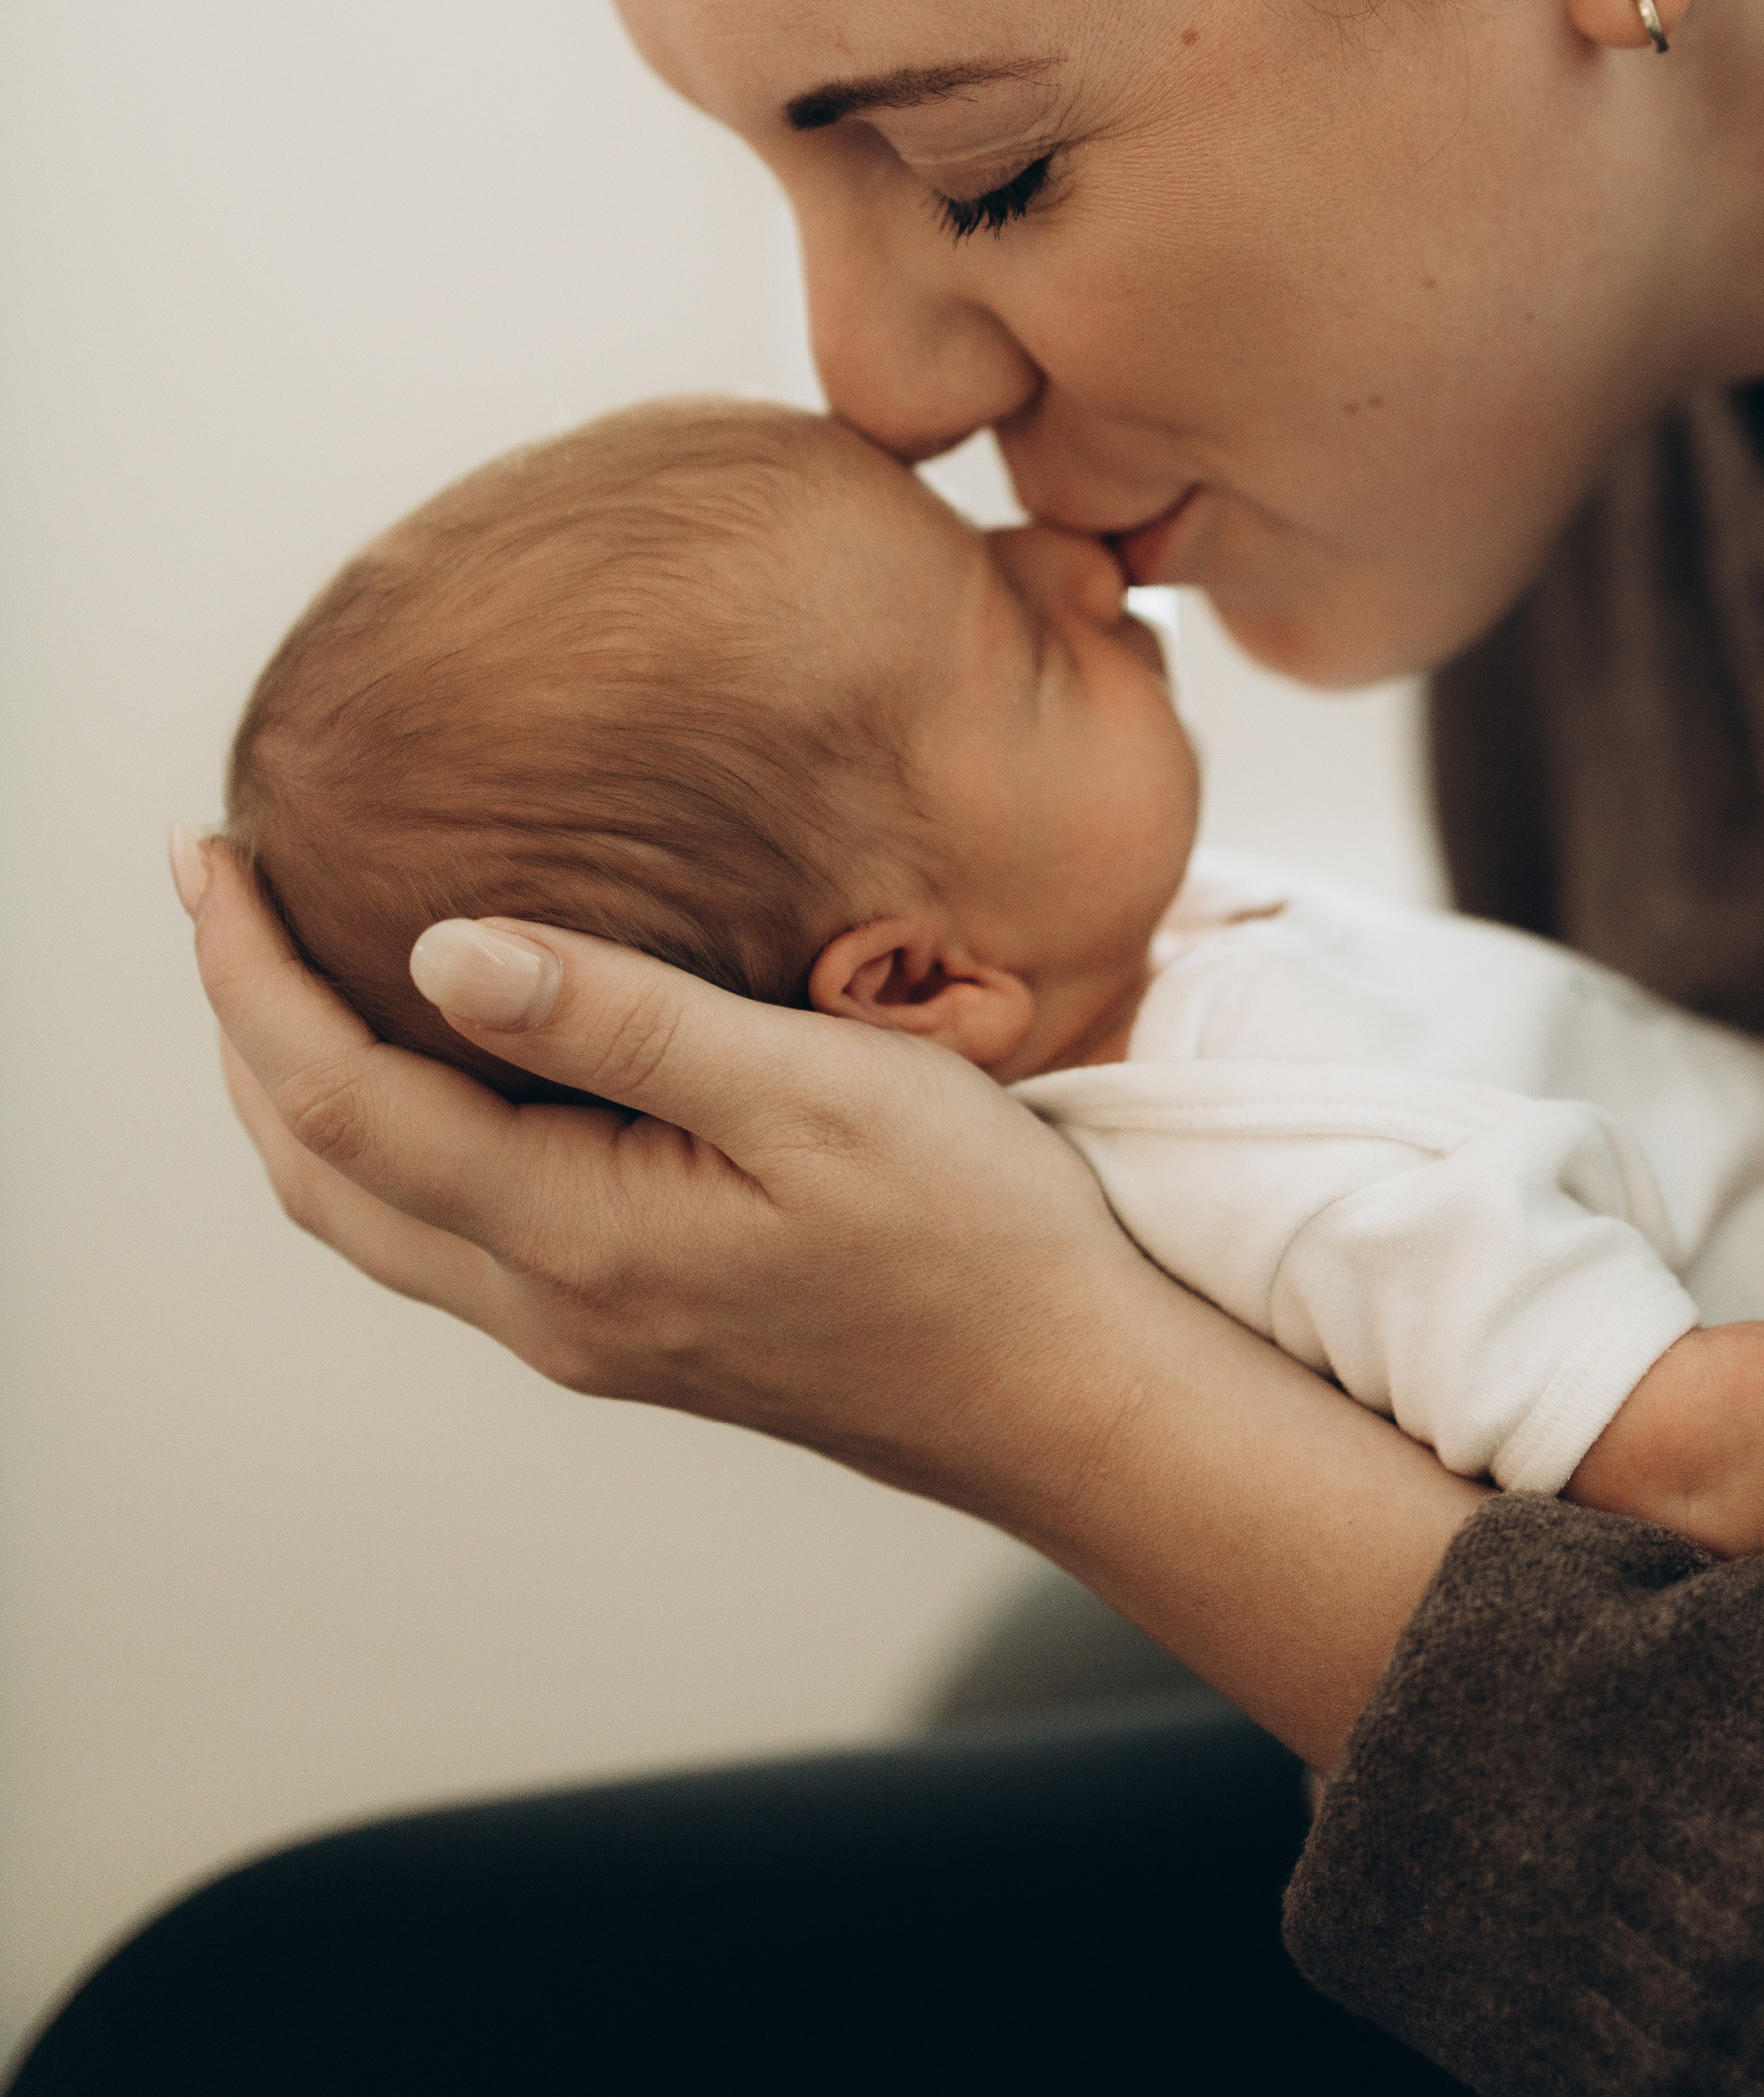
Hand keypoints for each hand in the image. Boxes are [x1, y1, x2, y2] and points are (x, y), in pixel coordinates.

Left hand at [179, 836, 1478, 1758]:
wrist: (1066, 1395)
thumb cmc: (971, 1233)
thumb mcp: (810, 1091)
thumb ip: (624, 1019)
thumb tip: (443, 948)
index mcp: (578, 1236)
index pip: (343, 1098)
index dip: (250, 977)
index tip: (208, 856)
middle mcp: (555, 1303)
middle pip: (324, 1168)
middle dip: (244, 1029)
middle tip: (216, 891)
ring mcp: (591, 1327)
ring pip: (376, 1213)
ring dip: (302, 1088)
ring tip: (284, 967)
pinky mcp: (638, 1323)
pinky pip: (450, 1227)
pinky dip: (388, 1133)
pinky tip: (437, 1063)